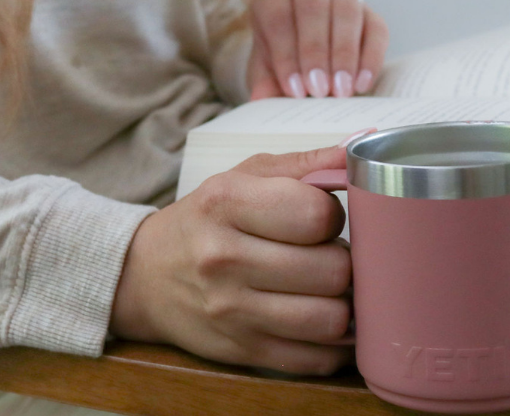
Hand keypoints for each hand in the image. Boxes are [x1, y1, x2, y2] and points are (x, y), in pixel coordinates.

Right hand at [110, 145, 354, 375]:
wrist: (147, 273)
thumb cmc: (206, 217)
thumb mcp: (243, 176)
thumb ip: (304, 164)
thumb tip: (363, 150)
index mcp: (225, 202)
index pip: (317, 215)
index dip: (333, 214)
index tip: (319, 216)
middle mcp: (224, 257)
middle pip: (333, 270)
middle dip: (342, 260)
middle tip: (325, 252)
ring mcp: (231, 311)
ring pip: (333, 320)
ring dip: (341, 303)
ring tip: (323, 285)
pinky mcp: (242, 352)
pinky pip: (318, 359)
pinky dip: (330, 341)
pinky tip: (314, 315)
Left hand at [246, 0, 388, 99]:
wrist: (306, 58)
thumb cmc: (281, 58)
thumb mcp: (265, 70)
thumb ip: (263, 82)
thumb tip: (260, 99)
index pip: (277, 17)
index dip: (286, 54)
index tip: (294, 88)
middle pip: (313, 8)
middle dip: (315, 51)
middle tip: (318, 89)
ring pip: (347, 11)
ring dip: (343, 53)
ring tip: (340, 90)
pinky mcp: (370, 13)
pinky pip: (376, 30)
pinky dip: (371, 59)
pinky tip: (361, 84)